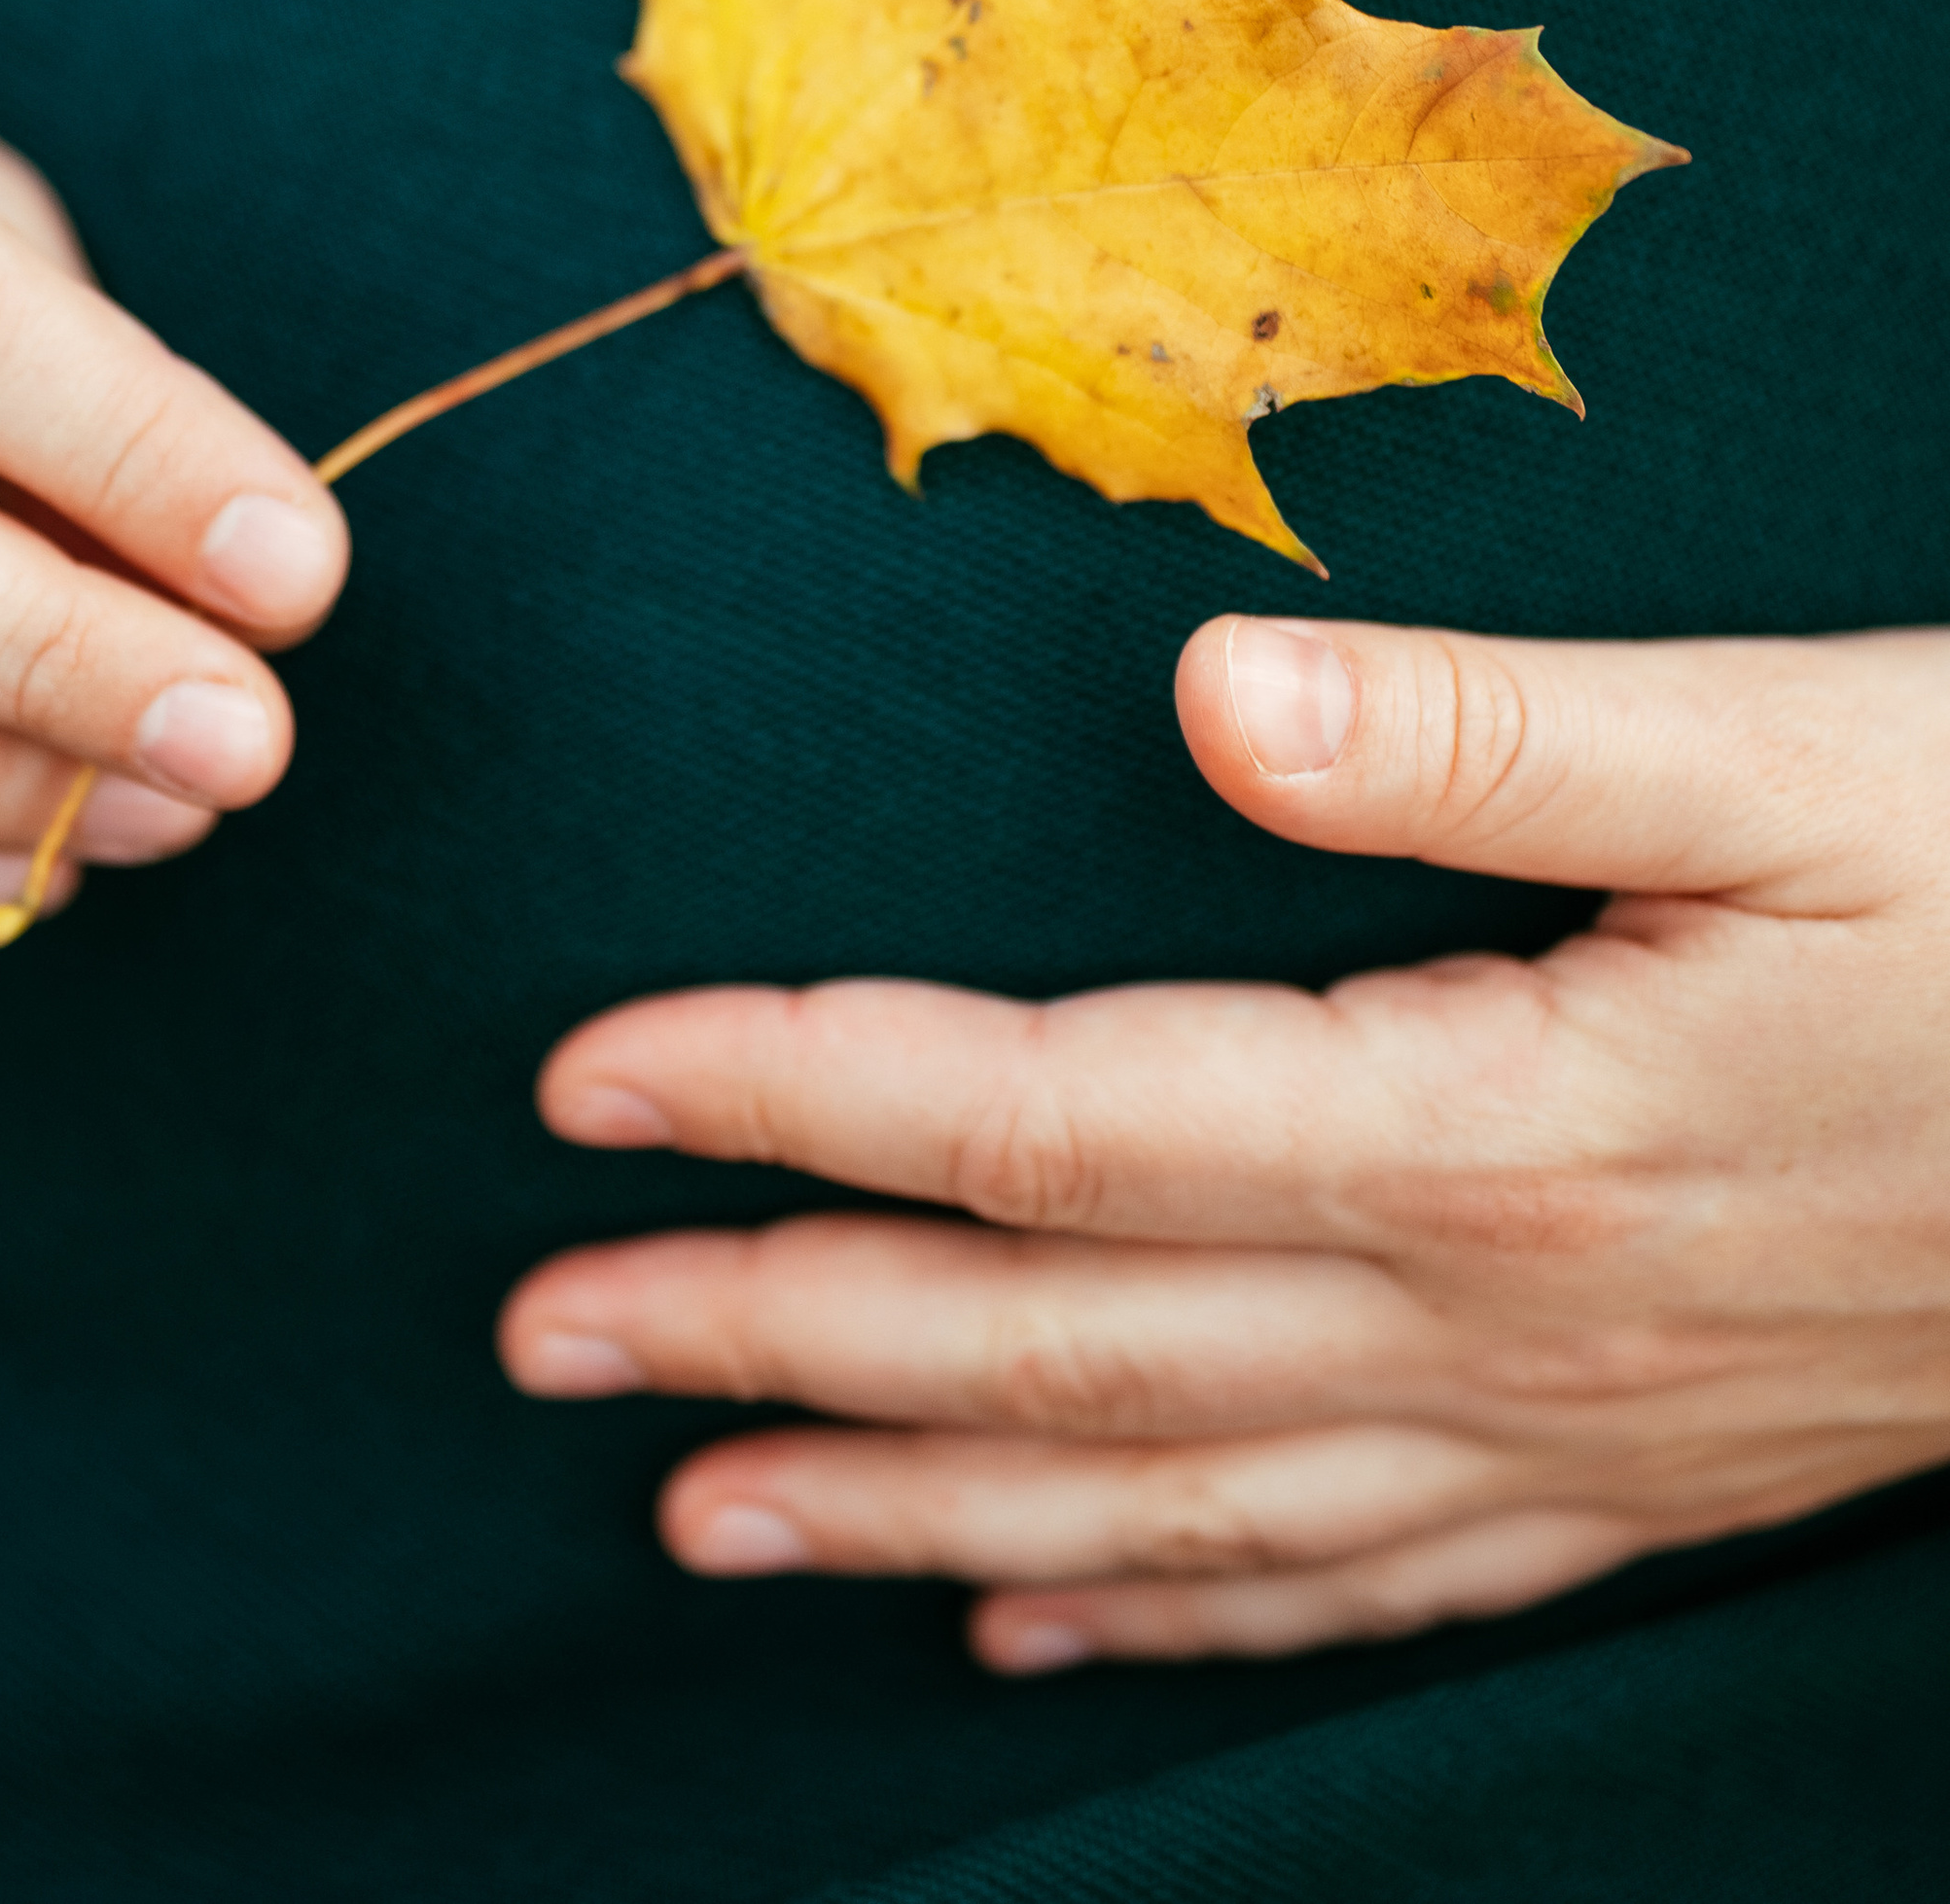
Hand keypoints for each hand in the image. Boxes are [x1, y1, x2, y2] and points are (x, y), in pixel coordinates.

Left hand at [502, 606, 1949, 1661]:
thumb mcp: (1797, 759)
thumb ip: (1489, 735)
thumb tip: (1204, 700)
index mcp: (1484, 1130)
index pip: (1042, 1130)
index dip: (796, 1097)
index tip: (587, 1083)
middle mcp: (1489, 1322)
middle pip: (1045, 1351)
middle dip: (769, 1337)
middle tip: (538, 1337)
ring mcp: (1564, 1435)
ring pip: (1162, 1510)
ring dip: (911, 1515)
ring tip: (701, 1521)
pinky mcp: (1642, 1473)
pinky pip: (1348, 1588)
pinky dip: (1163, 1618)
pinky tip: (1037, 1635)